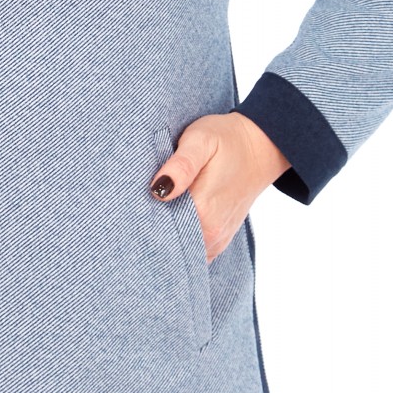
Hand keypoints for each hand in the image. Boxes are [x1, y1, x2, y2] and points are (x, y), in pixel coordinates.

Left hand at [150, 113, 290, 260]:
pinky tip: (174, 220)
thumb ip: (181, 166)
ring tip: (159, 210)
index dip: (140, 220)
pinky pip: (194, 252)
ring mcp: (217, 240)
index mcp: (203, 211)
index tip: (131, 206)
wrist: (260, 147)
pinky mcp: (219, 240)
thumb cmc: (227, 140)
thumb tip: (158, 189)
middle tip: (142, 205)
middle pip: (166, 244)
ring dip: (166, 236)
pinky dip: (181, 242)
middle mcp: (211, 234)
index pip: (158, 230)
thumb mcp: (200, 141)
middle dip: (151, 230)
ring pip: (180, 251)